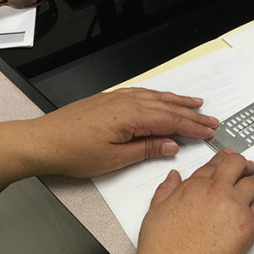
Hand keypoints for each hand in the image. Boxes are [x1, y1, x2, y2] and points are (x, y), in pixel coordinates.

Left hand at [26, 87, 219, 176]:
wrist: (42, 141)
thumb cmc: (73, 151)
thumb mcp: (114, 158)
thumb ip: (146, 149)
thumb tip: (170, 145)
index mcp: (131, 116)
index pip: (171, 120)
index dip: (192, 126)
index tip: (209, 131)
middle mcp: (127, 101)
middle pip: (167, 107)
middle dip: (191, 114)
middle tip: (211, 120)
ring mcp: (118, 98)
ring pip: (156, 98)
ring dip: (178, 102)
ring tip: (196, 104)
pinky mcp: (109, 99)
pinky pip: (143, 94)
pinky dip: (158, 97)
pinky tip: (163, 99)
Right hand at [136, 150, 253, 253]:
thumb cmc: (164, 249)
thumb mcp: (155, 213)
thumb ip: (165, 191)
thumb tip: (173, 178)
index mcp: (193, 187)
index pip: (212, 165)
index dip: (222, 159)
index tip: (228, 156)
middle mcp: (215, 191)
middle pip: (236, 167)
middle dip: (244, 164)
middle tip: (249, 166)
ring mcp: (234, 206)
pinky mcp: (248, 225)